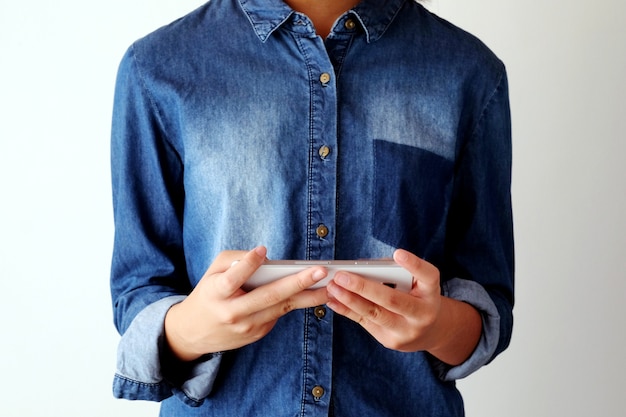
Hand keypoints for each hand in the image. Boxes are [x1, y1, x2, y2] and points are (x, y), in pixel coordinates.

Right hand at [164, 246, 328, 360]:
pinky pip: (278, 314)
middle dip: (297, 282)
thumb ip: (236, 261)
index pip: (233, 278)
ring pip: (282, 308)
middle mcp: (233, 313)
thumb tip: (266, 258)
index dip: (247, 264)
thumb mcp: (213, 271)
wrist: (194, 332)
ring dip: (308, 297)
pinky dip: (295, 302)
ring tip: (329, 286)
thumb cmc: (208, 293)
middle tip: (320, 272)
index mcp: (217, 293)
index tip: (262, 251)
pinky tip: (314, 294)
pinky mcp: (257, 334)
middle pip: (269, 296)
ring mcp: (247, 327)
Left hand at [326, 249, 481, 364]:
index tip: (398, 253)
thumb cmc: (418, 297)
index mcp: (432, 293)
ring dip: (349, 299)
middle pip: (392, 300)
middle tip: (341, 275)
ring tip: (332, 287)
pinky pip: (365, 323)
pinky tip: (333, 301)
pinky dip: (347, 310)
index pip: (428, 276)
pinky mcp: (390, 341)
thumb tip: (363, 266)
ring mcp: (406, 331)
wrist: (429, 332)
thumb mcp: (418, 284)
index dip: (414, 265)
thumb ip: (398, 273)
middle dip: (363, 287)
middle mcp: (423, 314)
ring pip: (374, 314)